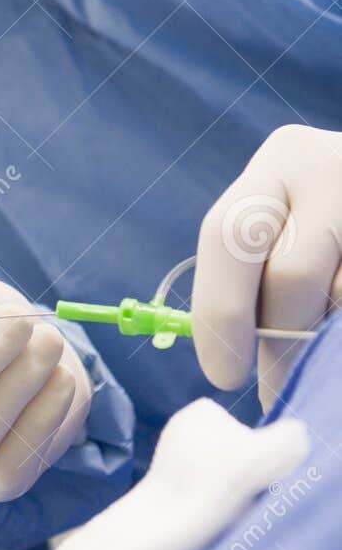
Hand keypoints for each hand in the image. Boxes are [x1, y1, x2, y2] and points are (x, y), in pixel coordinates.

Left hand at [192, 125, 341, 404]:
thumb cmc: (331, 224)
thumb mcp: (293, 222)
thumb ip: (259, 275)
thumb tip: (236, 369)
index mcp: (282, 160)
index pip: (228, 234)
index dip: (220, 310)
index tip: (224, 373)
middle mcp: (332, 168)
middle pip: (290, 276)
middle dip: (279, 343)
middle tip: (277, 390)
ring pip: (339, 299)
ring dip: (322, 347)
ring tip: (319, 364)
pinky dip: (339, 337)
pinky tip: (334, 342)